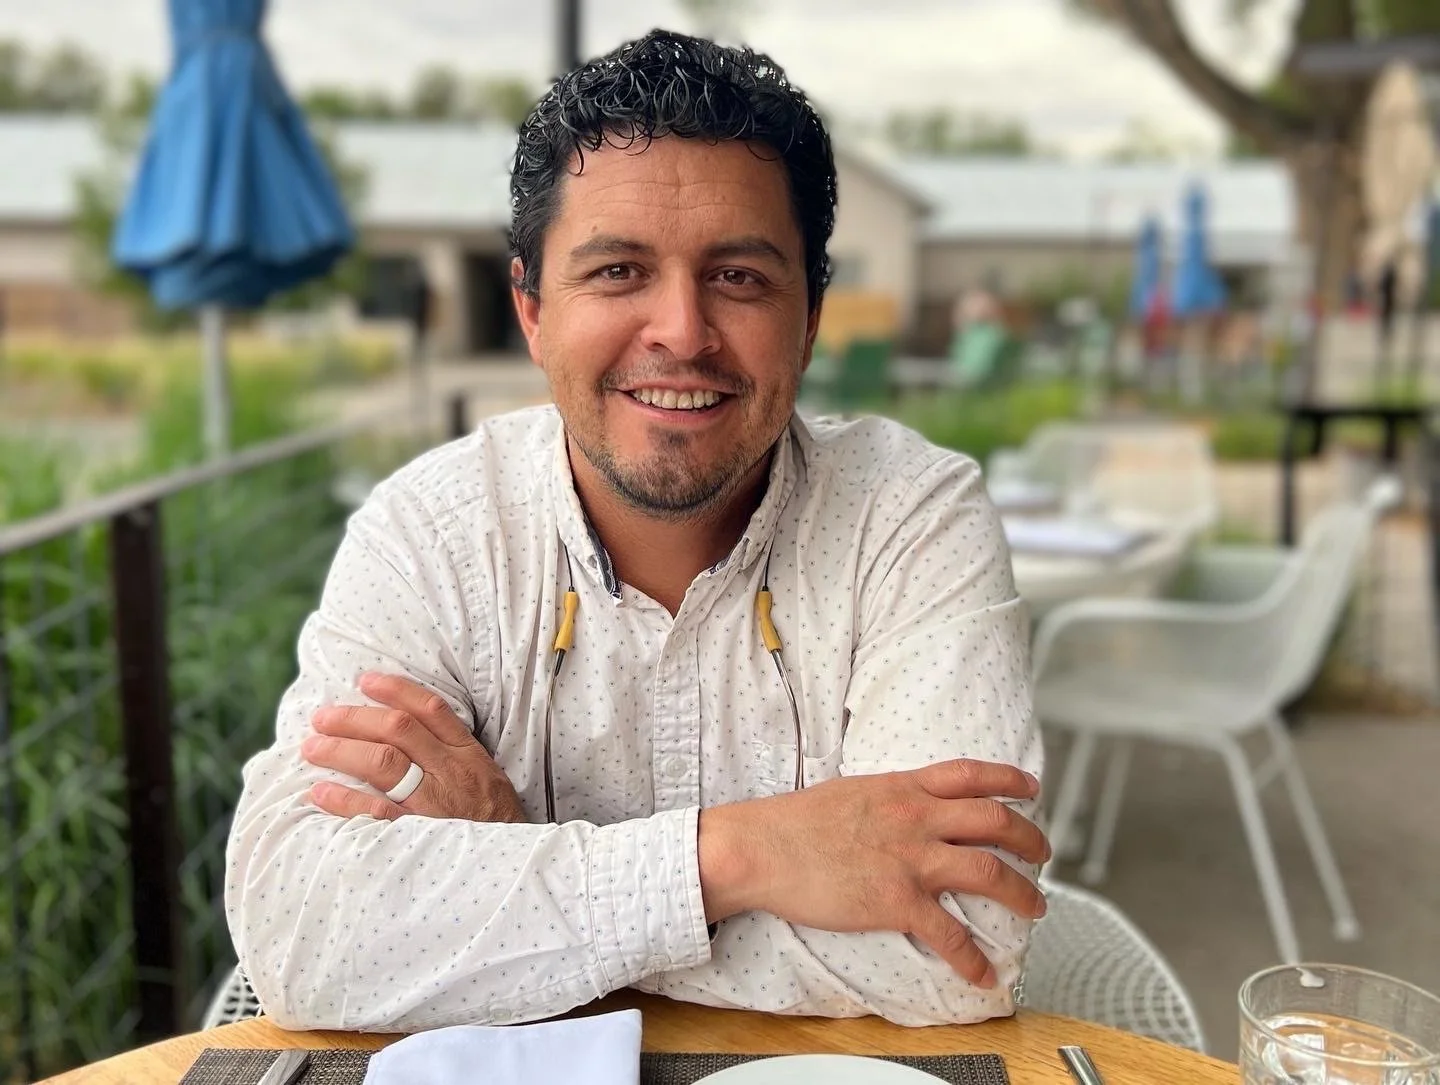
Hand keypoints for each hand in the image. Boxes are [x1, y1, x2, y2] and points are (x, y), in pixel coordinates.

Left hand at [301, 672, 526, 823]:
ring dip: (342, 750)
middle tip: (321, 717)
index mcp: (468, 756)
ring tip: (312, 747)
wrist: (514, 868)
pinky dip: (345, 800)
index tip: (365, 681)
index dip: (396, 690)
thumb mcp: (487, 781)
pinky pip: (377, 813)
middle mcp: (451, 772)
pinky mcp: (420, 835)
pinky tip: (321, 792)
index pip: (431, 710)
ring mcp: (435, 803)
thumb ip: (455, 759)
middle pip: (398, 730)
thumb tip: (409, 737)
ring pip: (383, 762)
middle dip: (354, 719)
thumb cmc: (496, 825)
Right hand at [698, 759, 1048, 986]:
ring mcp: (910, 859)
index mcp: (903, 788)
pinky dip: (973, 958)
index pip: (971, 775)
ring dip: (1022, 893)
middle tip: (1043, 854)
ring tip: (1036, 907)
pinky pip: (950, 934)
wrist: (761, 848)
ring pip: (989, 871)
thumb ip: (886, 796)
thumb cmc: (793, 822)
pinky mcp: (897, 902)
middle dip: (1030, 838)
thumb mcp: (850, 791)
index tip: (1031, 788)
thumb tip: (901, 804)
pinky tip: (983, 973)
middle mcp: (916, 818)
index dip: (1008, 780)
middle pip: (995, 821)